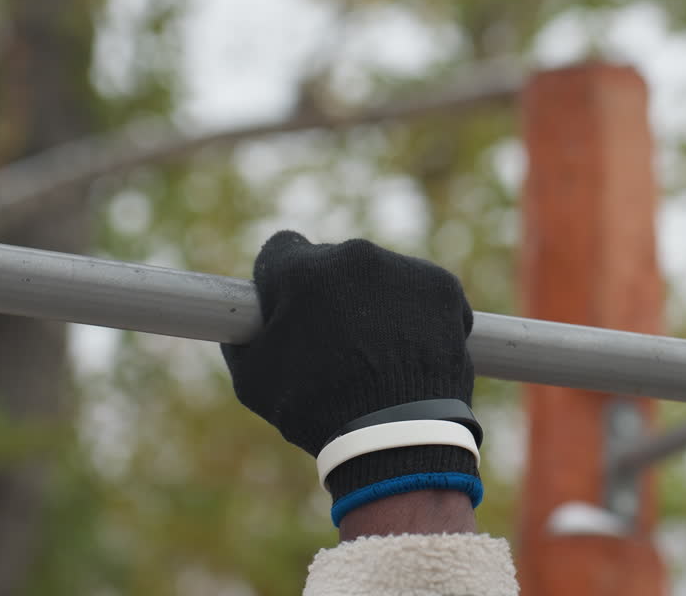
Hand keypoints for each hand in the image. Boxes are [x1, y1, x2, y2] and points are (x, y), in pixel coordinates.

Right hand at [221, 231, 480, 526]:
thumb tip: (245, 322)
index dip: (280, 280)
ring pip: (380, 275)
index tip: (289, 306)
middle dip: (331, 293)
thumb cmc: (316, 411)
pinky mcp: (442, 286)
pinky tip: (409, 351)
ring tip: (378, 356)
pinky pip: (420, 291)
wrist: (396, 436)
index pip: (281, 250)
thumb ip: (243, 337)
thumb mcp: (253, 380)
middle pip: (334, 263)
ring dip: (376, 303)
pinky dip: (416, 314)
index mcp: (302, 271)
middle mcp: (354, 255)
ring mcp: (403, 268)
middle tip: (338, 343)